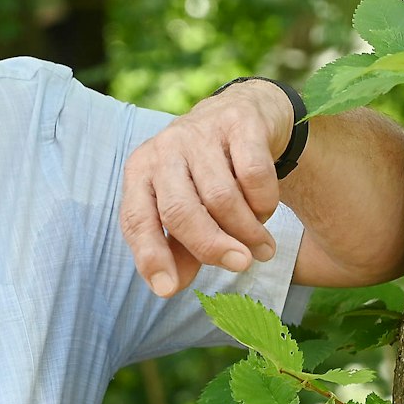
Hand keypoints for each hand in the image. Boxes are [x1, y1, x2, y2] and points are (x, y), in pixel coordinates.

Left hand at [119, 80, 294, 296]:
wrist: (244, 114)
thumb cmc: (207, 174)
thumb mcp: (187, 209)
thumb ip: (178, 249)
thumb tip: (170, 287)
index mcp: (141, 173)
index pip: (136, 219)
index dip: (150, 256)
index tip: (168, 289)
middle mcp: (165, 149)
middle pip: (180, 211)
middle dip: (211, 246)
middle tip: (240, 265)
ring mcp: (200, 132)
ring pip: (221, 197)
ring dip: (247, 230)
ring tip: (261, 247)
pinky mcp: (238, 122)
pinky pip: (253, 174)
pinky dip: (264, 201)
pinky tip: (266, 210)